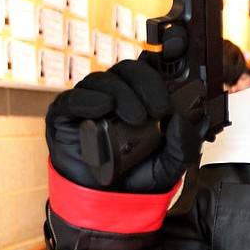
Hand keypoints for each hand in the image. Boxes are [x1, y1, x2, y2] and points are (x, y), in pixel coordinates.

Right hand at [46, 58, 201, 193]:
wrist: (108, 202)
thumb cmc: (137, 176)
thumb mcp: (171, 165)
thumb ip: (184, 145)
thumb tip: (182, 121)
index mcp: (143, 98)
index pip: (150, 68)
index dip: (164, 54)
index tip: (179, 47)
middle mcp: (117, 95)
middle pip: (129, 70)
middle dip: (147, 83)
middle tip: (159, 108)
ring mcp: (90, 103)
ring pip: (104, 81)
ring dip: (122, 94)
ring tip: (136, 118)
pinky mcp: (65, 116)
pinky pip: (73, 99)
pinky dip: (88, 100)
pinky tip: (103, 107)